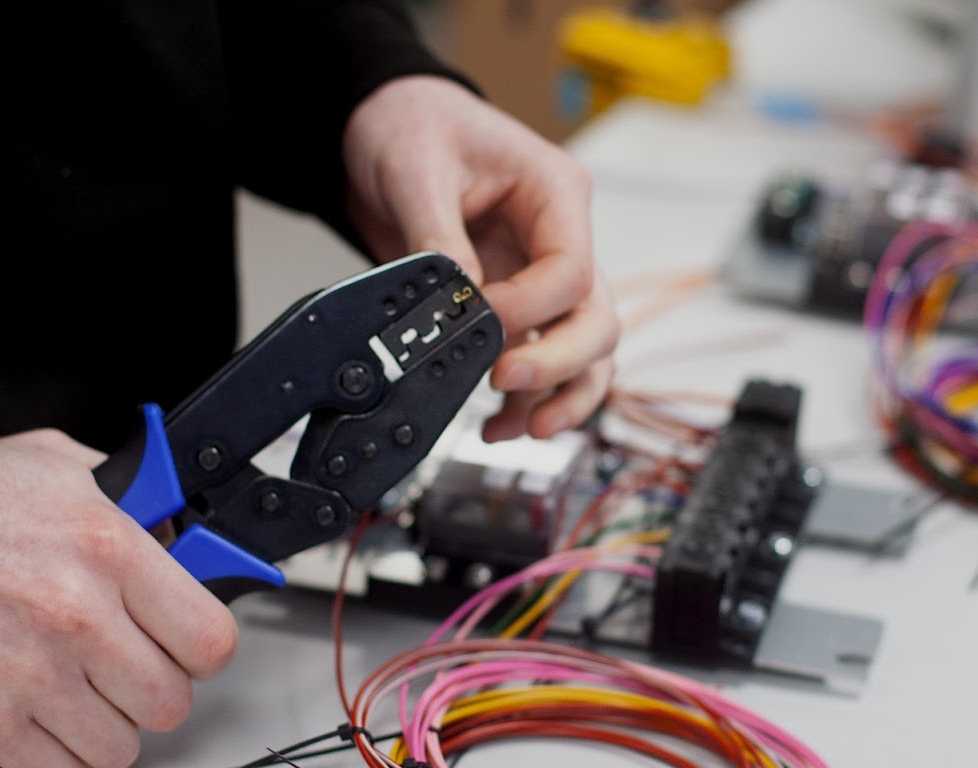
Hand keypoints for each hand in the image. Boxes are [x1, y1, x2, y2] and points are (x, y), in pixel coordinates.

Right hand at [0, 430, 238, 767]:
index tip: (183, 646)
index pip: (210, 639)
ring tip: (78, 699)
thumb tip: (178, 533)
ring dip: (104, 731)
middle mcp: (81, 618)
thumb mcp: (60, 466)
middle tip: (126, 673)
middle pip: (170, 704)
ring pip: (119, 749)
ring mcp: (34, 675)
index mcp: (112, 551)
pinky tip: (39, 725)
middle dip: (152, 693)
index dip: (201, 649)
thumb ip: (130, 498)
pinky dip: (53, 761)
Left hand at [342, 75, 617, 441]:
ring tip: (519, 429)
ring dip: (560, 395)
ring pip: (584, 351)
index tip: (480, 320)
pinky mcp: (516, 304)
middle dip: (559, 363)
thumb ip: (440, 238)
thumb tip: (458, 301)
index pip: (571, 270)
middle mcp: (561, 238)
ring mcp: (541, 276)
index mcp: (555, 193)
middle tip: (505, 382)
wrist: (382, 128)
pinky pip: (542, 358)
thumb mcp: (417, 171)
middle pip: (595, 320)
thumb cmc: (413, 127)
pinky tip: (498, 424)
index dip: (530, 308)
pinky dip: (530, 399)